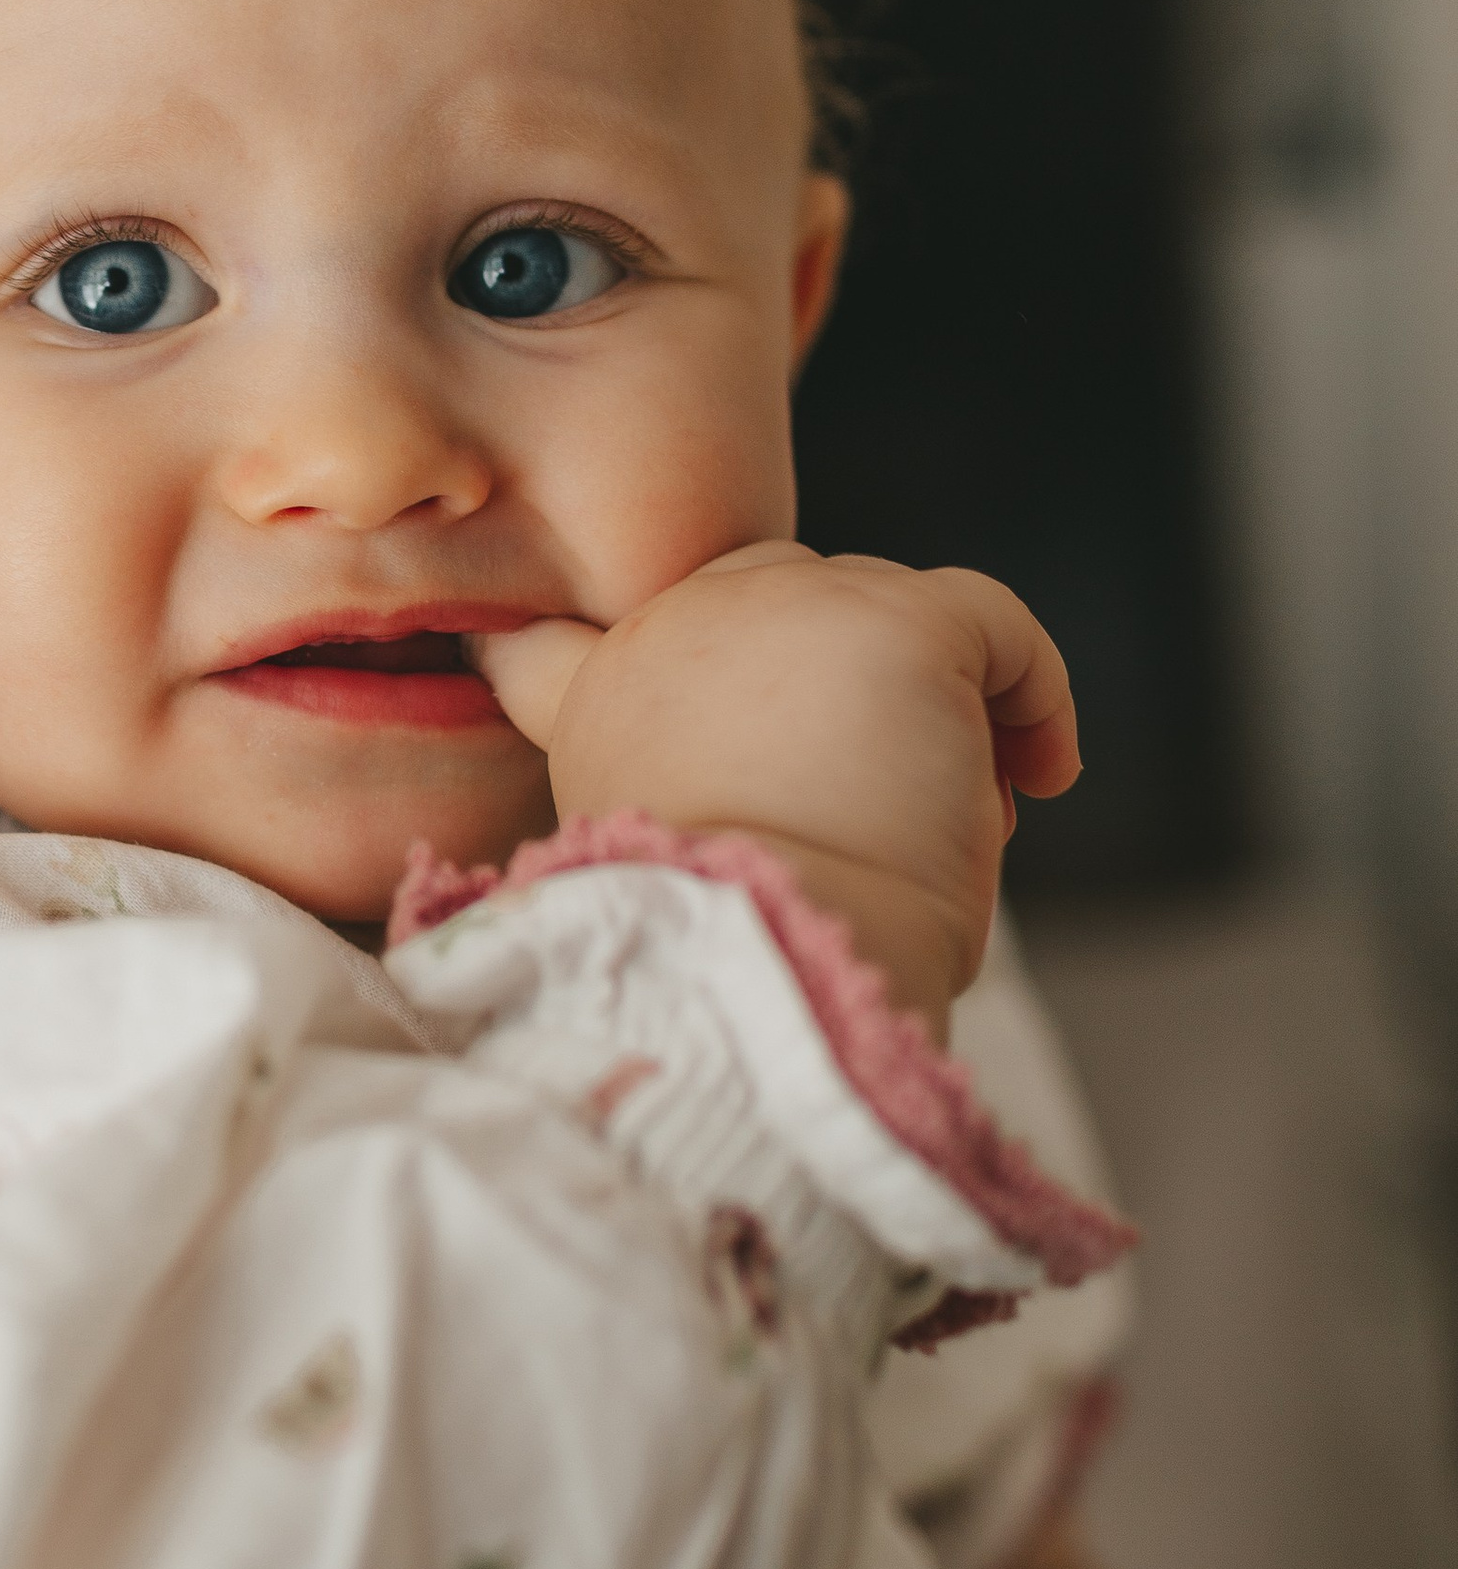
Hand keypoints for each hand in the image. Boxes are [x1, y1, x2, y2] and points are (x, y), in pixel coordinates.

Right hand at [470, 544, 1077, 1031]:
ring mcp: (784, 609)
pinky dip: (1034, 688)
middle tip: (878, 796)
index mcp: (601, 708)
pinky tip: (1042, 771)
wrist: (764, 963)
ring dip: (929, 705)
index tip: (525, 658)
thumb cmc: (740, 969)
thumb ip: (708, 801)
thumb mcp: (683, 876)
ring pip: (884, 608)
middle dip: (827, 675)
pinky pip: (991, 620)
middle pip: (769, 599)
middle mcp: (676, 632)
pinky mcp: (893, 619)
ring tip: (959, 817)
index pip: (549, 643)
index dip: (568, 649)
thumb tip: (830, 796)